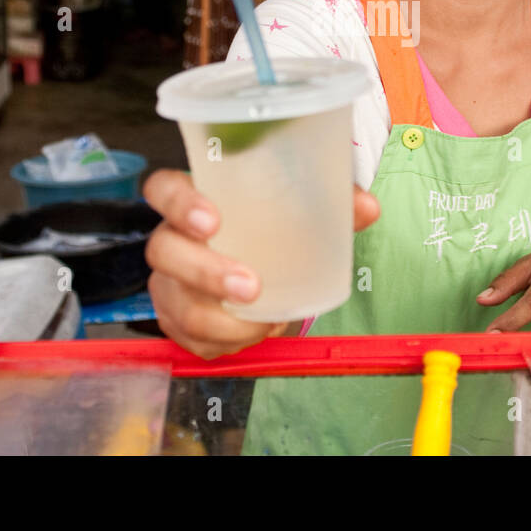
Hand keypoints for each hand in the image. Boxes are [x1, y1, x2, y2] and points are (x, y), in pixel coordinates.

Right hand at [143, 169, 380, 358]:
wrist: (259, 262)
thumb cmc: (271, 225)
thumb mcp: (298, 207)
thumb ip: (331, 202)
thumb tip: (367, 207)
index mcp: (194, 198)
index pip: (163, 188)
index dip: (178, 203)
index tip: (212, 220)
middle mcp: (172, 238)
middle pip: (163, 250)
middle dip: (204, 272)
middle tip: (251, 286)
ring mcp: (168, 280)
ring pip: (175, 302)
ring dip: (219, 319)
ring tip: (265, 322)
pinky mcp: (175, 317)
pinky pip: (188, 337)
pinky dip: (223, 341)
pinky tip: (253, 334)